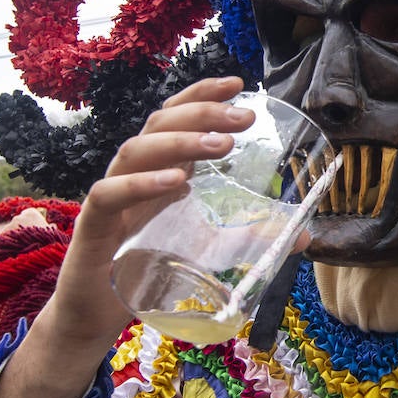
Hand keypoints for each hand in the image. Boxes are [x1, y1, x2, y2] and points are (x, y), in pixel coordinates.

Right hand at [0, 77, 252, 397]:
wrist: (99, 314)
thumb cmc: (150, 270)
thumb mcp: (208, 250)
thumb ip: (249, 238)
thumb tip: (305, 235)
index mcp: (160, 168)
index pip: (176, 116)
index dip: (203, 94)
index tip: (241, 83)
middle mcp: (134, 173)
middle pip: (160, 124)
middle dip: (204, 113)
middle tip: (245, 116)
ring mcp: (111, 195)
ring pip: (136, 150)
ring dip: (181, 142)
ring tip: (222, 145)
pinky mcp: (93, 226)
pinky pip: (110, 194)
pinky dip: (142, 184)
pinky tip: (175, 183)